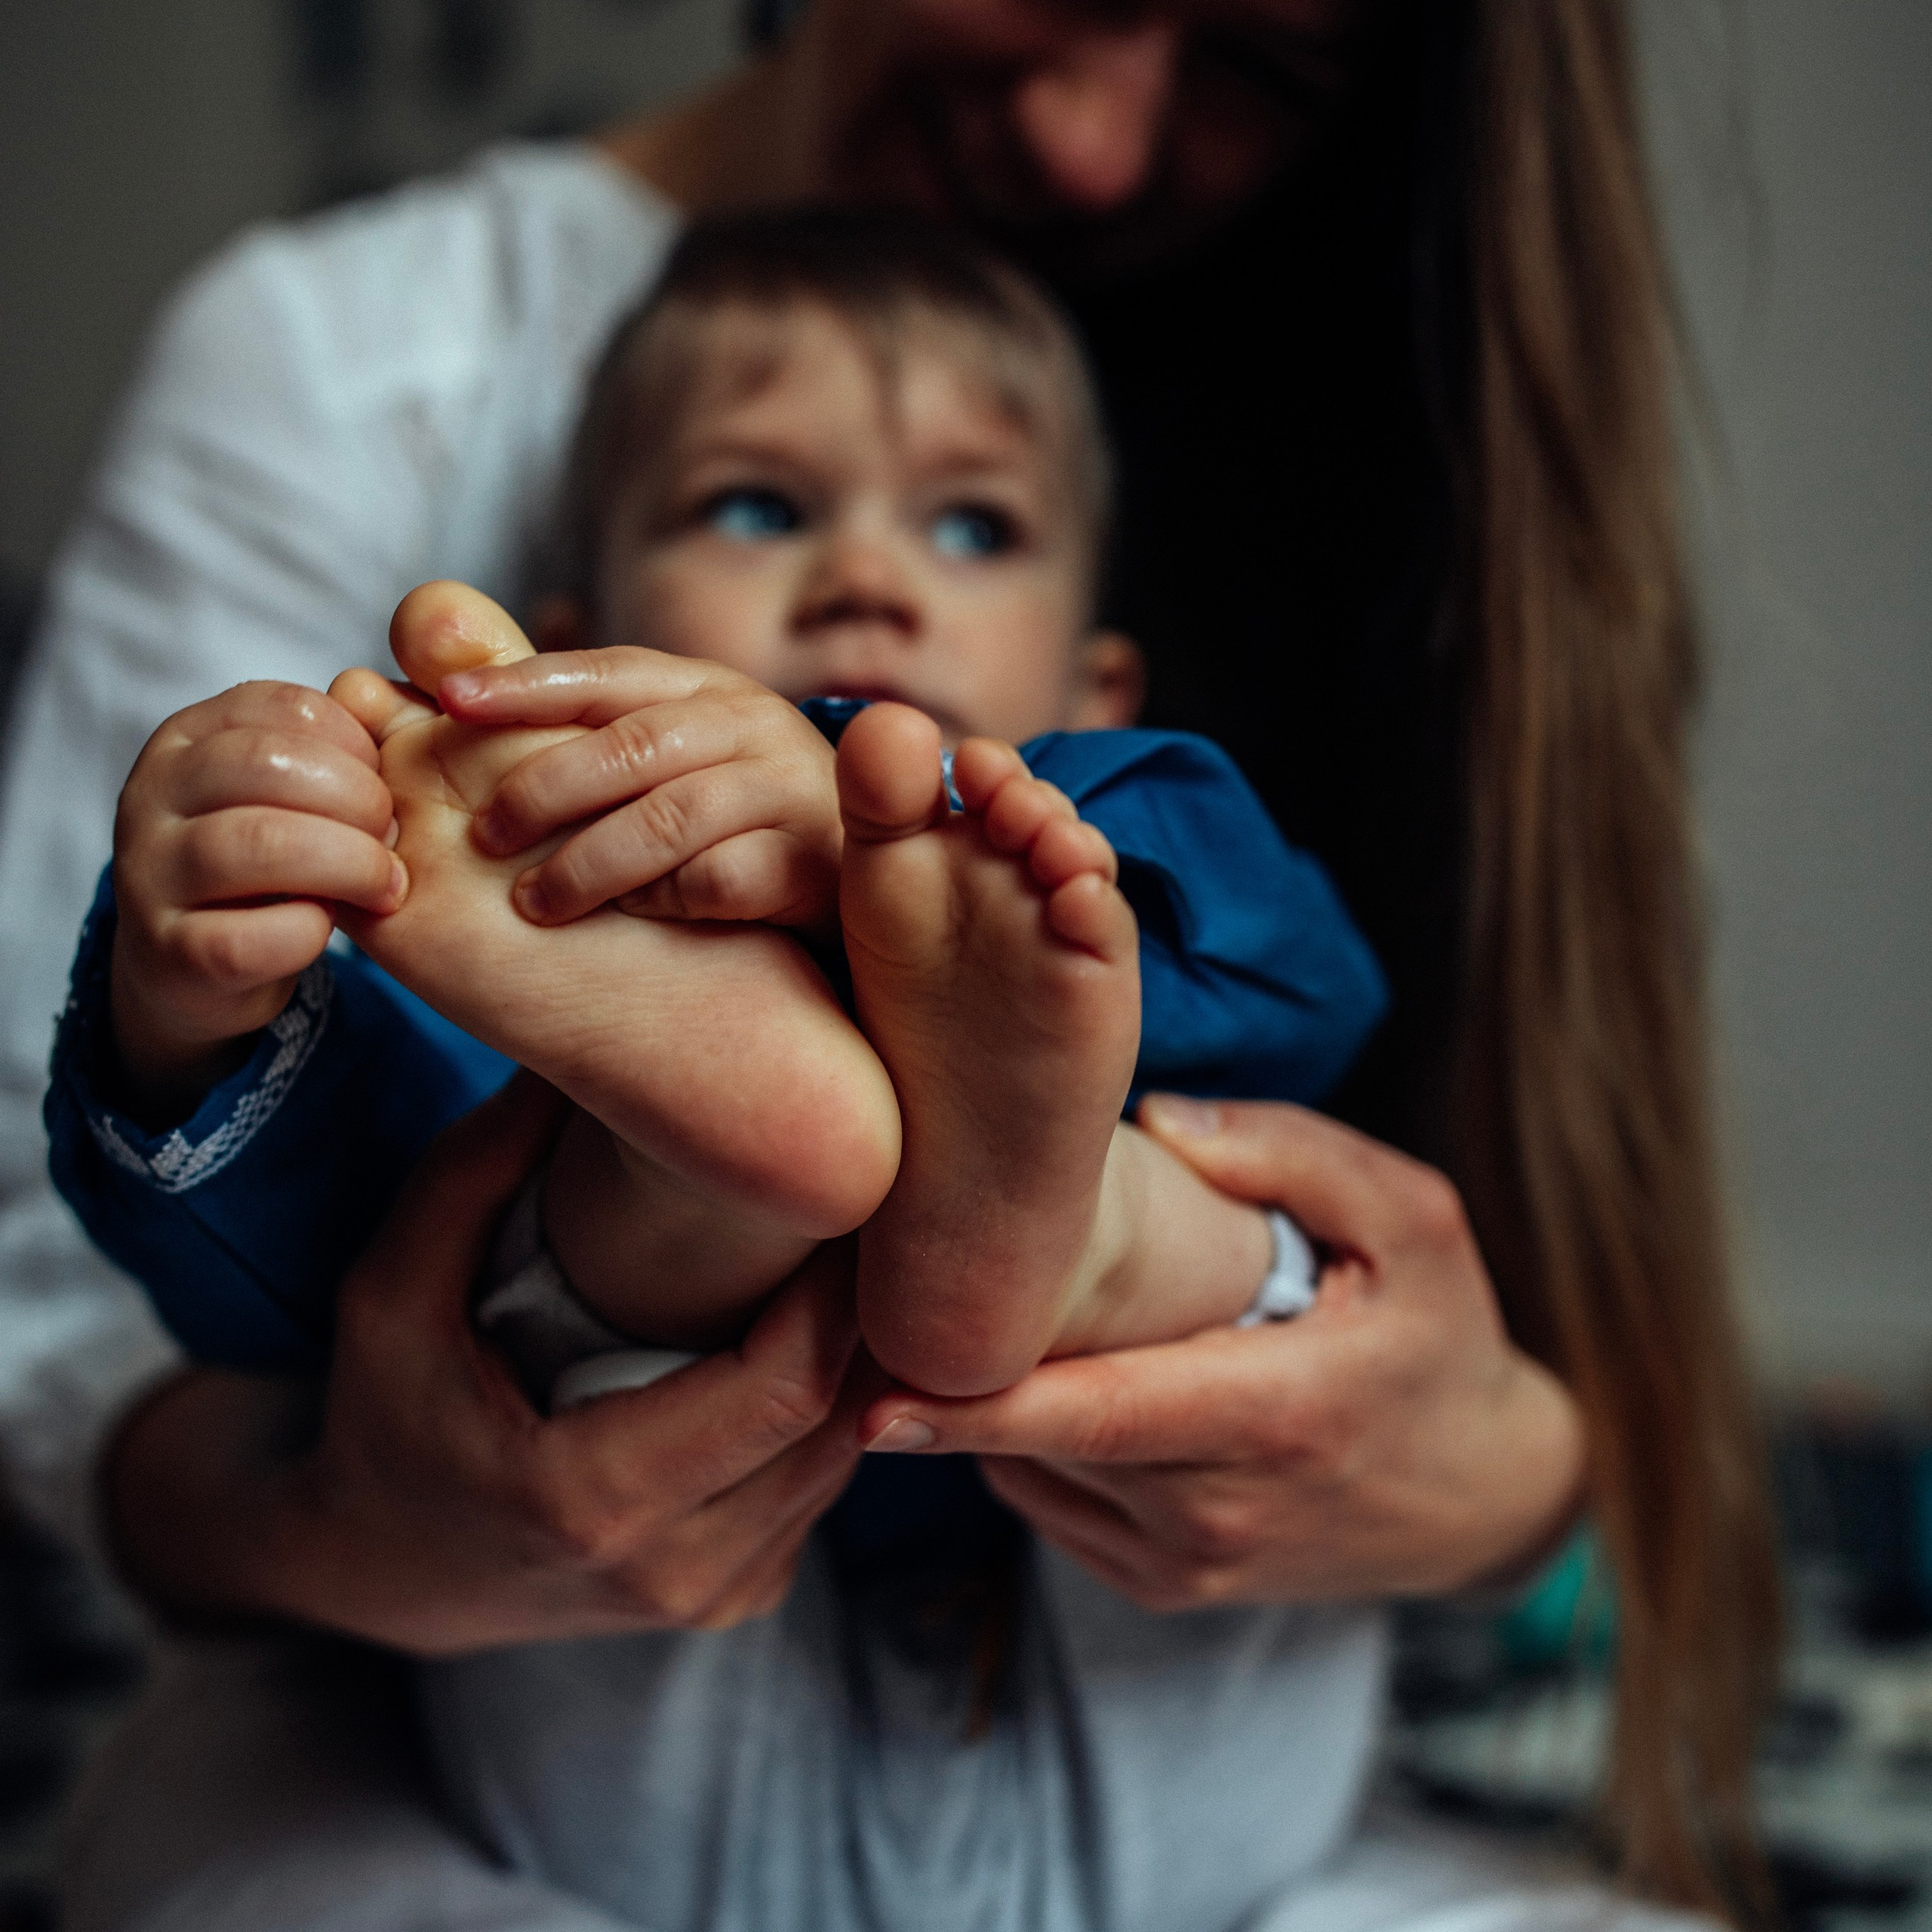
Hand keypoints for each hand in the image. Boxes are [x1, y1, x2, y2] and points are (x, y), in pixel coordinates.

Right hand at [104, 1075, 874, 1651]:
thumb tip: (565, 1057)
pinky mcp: (740, 1600)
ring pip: (846, 1455)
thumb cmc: (385, 1418)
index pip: (785, 1388)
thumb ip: (474, 1175)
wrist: (379, 1574)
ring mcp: (714, 1599)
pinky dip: (829, 1408)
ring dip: (858, 1354)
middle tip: (873, 1196)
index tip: (854, 1187)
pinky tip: (806, 1331)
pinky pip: (823, 1488)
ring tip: (848, 1248)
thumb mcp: (390, 1293)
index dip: (838, 1288)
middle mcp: (673, 1573)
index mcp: (591, 1502)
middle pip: (838, 1419)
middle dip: (865, 1308)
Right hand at [109, 681, 404, 1118]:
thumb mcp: (285, 791)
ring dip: (348, 864)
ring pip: (257, 844)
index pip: (286, 707)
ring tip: (382, 885)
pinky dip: (307, 930)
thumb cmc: (265, 864)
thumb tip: (382, 702)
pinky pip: (249, 936)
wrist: (195, 967)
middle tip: (392, 835)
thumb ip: (329, 747)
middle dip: (358, 800)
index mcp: (188, 739)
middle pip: (268, 765)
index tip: (383, 780)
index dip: (356, 743)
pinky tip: (326, 925)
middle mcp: (154, 795)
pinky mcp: (169, 952)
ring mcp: (151, 875)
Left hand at [437, 649, 841, 933]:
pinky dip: (666, 899)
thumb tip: (448, 685)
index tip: (447, 705)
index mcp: (710, 690)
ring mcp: (792, 791)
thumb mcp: (677, 764)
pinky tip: (630, 920)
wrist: (863, 904)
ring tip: (533, 903)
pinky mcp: (817, 863)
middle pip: (631, 745)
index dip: (525, 684)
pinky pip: (723, 878)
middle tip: (482, 837)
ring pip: (671, 815)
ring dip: (589, 863)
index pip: (608, 673)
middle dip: (543, 789)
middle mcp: (756, 726)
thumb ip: (587, 731)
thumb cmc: (740, 832)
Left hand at [856, 1098, 1585, 1610]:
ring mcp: (1189, 1564)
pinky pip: (1051, 1505)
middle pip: (1043, 1438)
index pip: (1097, 1414)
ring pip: (1033, 1472)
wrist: (1483, 1495)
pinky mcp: (1166, 1586)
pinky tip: (1052, 1374)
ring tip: (981, 1313)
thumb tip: (1159, 1123)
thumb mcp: (1411, 1220)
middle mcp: (1221, 1509)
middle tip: (895, 1287)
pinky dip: (1027, 1441)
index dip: (980, 1403)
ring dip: (992, 1401)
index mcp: (1279, 1414)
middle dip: (957, 1369)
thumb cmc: (1440, 1337)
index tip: (876, 1392)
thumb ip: (1291, 1154)